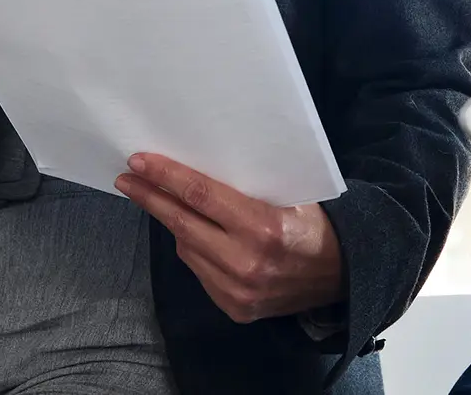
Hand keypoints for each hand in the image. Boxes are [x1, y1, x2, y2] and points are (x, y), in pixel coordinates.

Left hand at [117, 153, 344, 323]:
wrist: (342, 274)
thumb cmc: (314, 223)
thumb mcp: (289, 193)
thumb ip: (246, 188)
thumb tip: (196, 168)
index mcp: (263, 227)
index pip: (201, 196)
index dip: (166, 177)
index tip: (140, 162)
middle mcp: (247, 262)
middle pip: (183, 223)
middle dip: (151, 198)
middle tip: (128, 179)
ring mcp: (238, 291)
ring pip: (187, 249)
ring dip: (173, 224)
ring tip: (162, 202)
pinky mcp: (235, 309)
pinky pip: (200, 272)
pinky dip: (194, 250)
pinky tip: (192, 234)